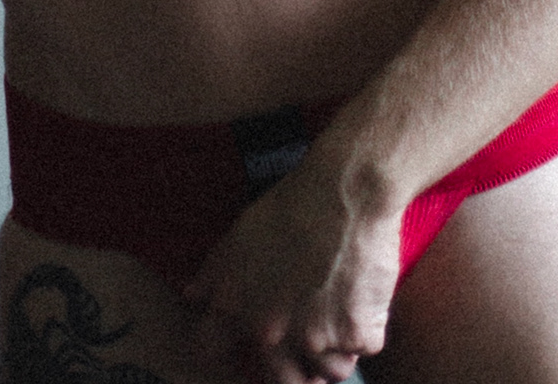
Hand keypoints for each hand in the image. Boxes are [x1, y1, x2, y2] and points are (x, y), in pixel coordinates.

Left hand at [181, 156, 400, 383]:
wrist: (345, 192)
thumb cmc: (291, 205)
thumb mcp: (240, 234)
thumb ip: (214, 272)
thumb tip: (192, 296)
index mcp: (236, 310)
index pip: (213, 352)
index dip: (228, 351)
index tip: (245, 346)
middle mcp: (271, 335)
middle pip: (284, 381)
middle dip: (296, 366)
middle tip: (308, 342)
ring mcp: (316, 340)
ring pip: (330, 372)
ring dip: (335, 353)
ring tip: (338, 320)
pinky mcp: (357, 334)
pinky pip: (363, 348)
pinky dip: (365, 328)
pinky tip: (362, 298)